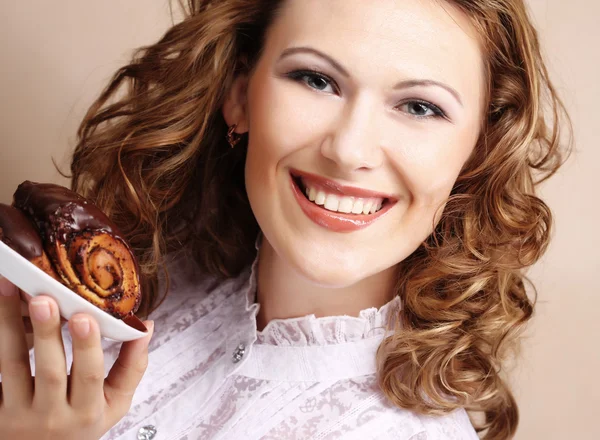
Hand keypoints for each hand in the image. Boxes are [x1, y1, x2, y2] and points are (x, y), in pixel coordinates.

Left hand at [0, 275, 153, 439]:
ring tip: (9, 289)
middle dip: (47, 333)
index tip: (86, 317)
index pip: (90, 376)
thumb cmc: (80, 423)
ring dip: (9, 327)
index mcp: (87, 410)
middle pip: (50, 372)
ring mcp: (17, 416)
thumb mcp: (114, 403)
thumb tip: (146, 326)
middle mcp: (52, 417)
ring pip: (13, 367)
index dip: (88, 347)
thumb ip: (132, 366)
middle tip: (43, 299)